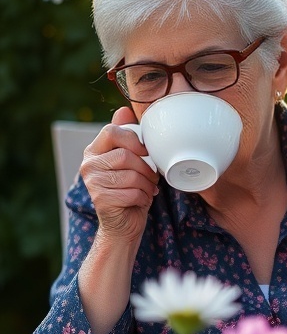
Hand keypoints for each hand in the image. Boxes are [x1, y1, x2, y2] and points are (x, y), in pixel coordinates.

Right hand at [80, 107, 159, 246]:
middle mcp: (88, 164)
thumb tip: (123, 109)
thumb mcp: (132, 161)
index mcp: (95, 151)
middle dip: (146, 168)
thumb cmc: (131, 189)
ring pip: (132, 175)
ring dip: (147, 184)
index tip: (145, 151)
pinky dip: (143, 197)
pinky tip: (139, 200)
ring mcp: (91, 183)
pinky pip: (132, 192)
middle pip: (126, 155)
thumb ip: (127, 137)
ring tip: (146, 189)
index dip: (133, 139)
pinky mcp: (100, 199)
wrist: (124, 223)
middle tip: (150, 177)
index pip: (112, 131)